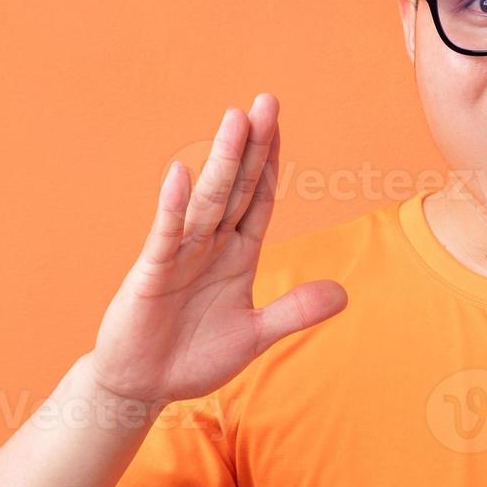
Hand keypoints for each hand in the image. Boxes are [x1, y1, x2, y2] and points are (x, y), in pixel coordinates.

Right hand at [87, 92, 346, 404]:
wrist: (142, 386)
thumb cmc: (195, 357)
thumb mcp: (255, 336)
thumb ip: (294, 312)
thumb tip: (344, 293)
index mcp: (238, 255)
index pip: (260, 199)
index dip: (271, 162)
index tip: (279, 124)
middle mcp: (210, 246)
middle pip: (238, 187)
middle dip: (252, 146)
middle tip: (265, 101)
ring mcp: (180, 257)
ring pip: (207, 201)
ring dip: (223, 161)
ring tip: (235, 119)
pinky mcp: (151, 276)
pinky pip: (164, 236)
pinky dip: (173, 207)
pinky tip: (180, 174)